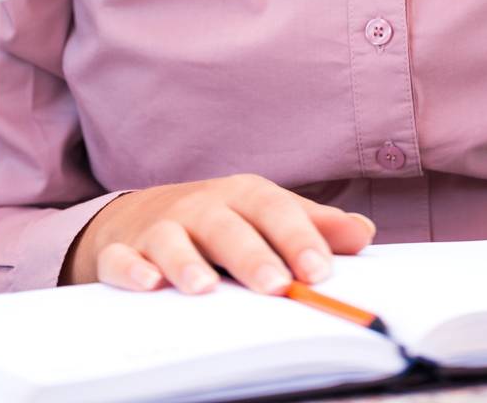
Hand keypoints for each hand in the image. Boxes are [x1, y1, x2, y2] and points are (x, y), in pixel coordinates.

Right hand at [58, 175, 376, 295]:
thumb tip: (363, 231)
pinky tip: (148, 285)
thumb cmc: (219, 220)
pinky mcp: (124, 251)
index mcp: (244, 196)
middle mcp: (203, 207)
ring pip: (175, 241)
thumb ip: (313, 226)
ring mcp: (162, 228)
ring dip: (189, 263)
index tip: (321, 271)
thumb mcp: (266, 215)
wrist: (140, 216)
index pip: (275, 211)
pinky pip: (124, 259)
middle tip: (277, 287)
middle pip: (229, 227)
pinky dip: (133, 269)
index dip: (299, 238)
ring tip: (206, 289)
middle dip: (253, 256)